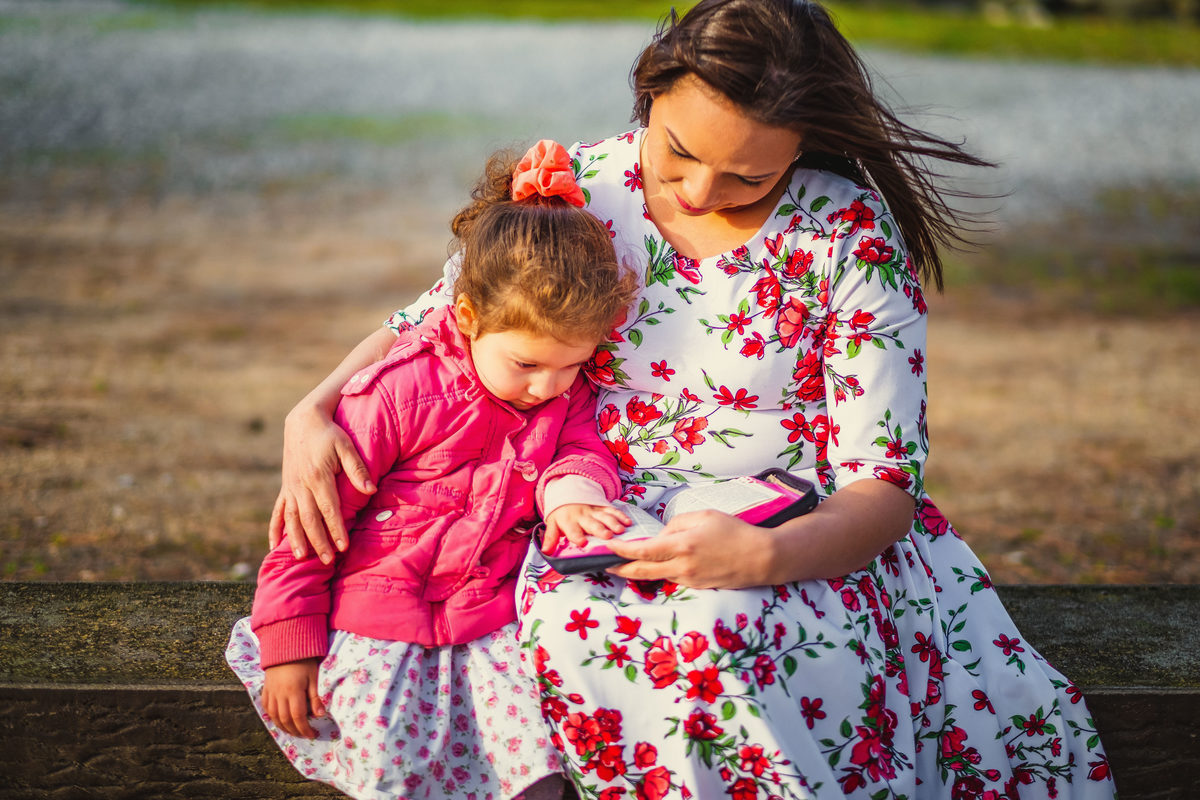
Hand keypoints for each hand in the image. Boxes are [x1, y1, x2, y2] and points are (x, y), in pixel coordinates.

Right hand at [262, 658, 325, 737]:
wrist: (285, 646)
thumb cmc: (304, 661)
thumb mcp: (313, 678)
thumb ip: (315, 698)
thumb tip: (320, 715)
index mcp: (293, 691)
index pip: (298, 717)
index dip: (304, 728)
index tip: (312, 734)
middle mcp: (279, 695)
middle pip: (285, 720)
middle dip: (295, 731)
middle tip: (304, 735)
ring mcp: (270, 692)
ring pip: (274, 716)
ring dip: (283, 727)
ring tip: (293, 732)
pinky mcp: (265, 689)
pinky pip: (266, 708)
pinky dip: (272, 717)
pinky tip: (279, 721)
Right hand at [267, 402, 374, 563]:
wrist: (303, 421)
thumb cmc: (330, 434)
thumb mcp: (346, 446)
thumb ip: (357, 469)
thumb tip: (371, 490)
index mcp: (318, 476)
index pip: (329, 509)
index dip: (336, 529)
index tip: (343, 546)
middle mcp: (300, 484)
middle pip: (309, 519)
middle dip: (319, 541)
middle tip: (329, 561)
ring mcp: (290, 487)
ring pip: (291, 518)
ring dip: (296, 539)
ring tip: (302, 558)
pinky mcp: (286, 487)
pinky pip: (278, 511)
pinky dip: (275, 529)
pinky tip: (274, 546)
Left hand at [542, 503, 630, 554]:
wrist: (568, 494)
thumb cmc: (562, 516)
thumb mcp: (553, 525)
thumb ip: (550, 538)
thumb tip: (546, 551)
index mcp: (569, 522)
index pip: (572, 530)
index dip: (577, 536)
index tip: (583, 543)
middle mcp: (582, 516)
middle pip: (592, 524)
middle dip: (600, 529)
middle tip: (608, 536)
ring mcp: (594, 511)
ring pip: (604, 517)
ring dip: (613, 523)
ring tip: (621, 530)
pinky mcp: (602, 507)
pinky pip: (613, 510)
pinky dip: (621, 515)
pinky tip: (628, 522)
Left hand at [605, 509, 773, 589]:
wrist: (761, 558)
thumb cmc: (734, 532)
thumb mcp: (703, 517)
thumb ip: (676, 525)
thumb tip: (661, 536)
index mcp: (681, 546)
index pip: (641, 551)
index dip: (619, 551)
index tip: (606, 547)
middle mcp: (681, 567)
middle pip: (640, 572)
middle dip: (618, 569)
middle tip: (603, 565)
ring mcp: (688, 580)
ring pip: (655, 576)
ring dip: (637, 571)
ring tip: (622, 563)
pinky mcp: (696, 587)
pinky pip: (671, 578)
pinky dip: (659, 571)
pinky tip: (654, 565)